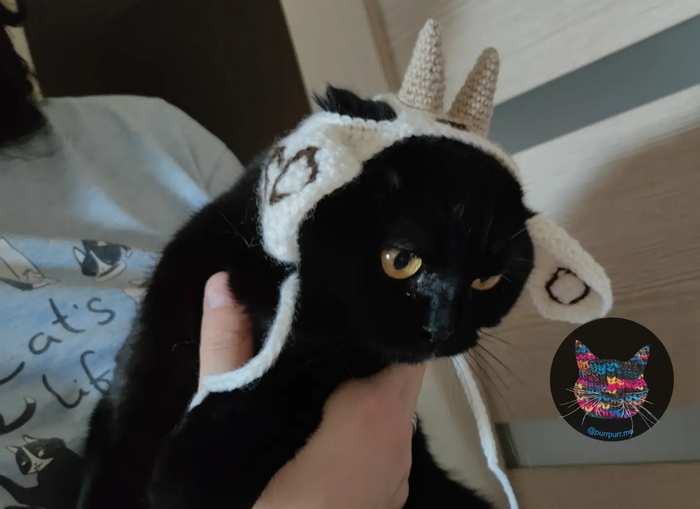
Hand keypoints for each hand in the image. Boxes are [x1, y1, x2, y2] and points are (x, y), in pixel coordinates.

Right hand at [199, 272, 425, 508]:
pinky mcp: (382, 494)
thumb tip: (222, 284)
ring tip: (321, 339)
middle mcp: (398, 445)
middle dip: (363, 339)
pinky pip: (382, 436)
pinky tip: (323, 402)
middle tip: (321, 304)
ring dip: (362, 376)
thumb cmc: (254, 505)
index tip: (347, 283)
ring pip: (391, 405)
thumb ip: (229, 355)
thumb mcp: (229, 433)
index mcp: (374, 420)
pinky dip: (361, 412)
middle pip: (395, 370)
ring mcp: (396, 475)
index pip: (401, 343)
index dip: (379, 311)